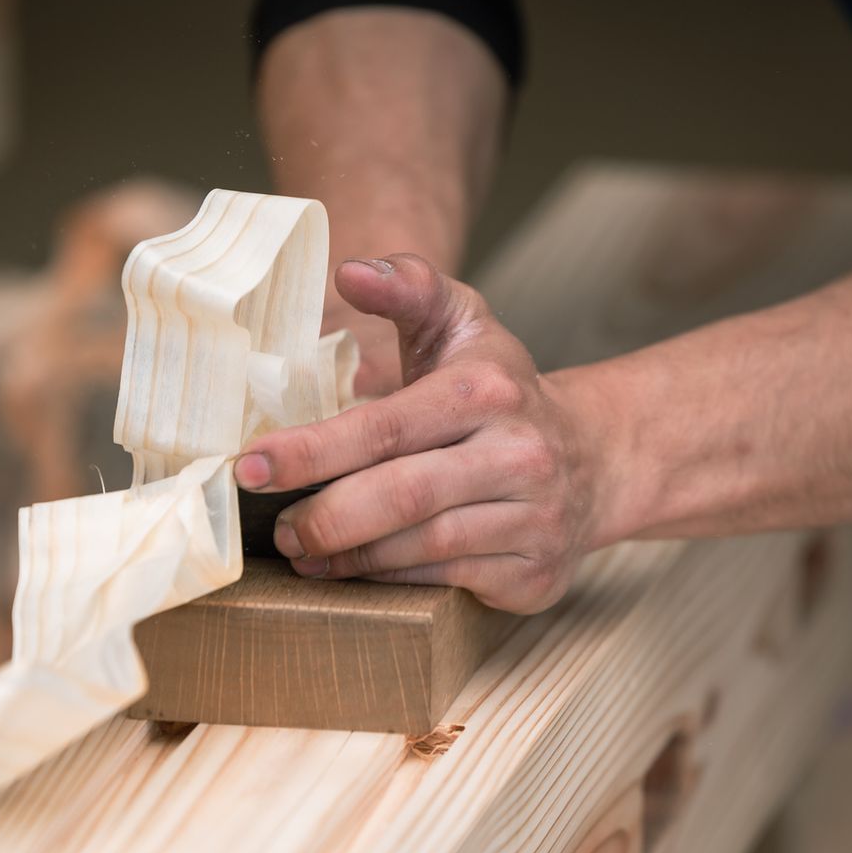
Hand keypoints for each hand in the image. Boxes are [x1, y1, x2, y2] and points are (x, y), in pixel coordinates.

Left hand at [235, 254, 610, 614]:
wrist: (599, 458)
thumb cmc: (503, 392)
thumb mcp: (464, 326)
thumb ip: (409, 288)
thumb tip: (350, 271)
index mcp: (489, 391)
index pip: (385, 426)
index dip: (312, 452)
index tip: (252, 467)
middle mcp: (519, 455)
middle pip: (401, 496)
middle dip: (325, 518)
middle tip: (276, 528)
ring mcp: (534, 519)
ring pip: (421, 547)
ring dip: (349, 556)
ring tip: (302, 550)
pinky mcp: (535, 573)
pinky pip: (445, 580)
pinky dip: (390, 580)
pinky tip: (353, 571)